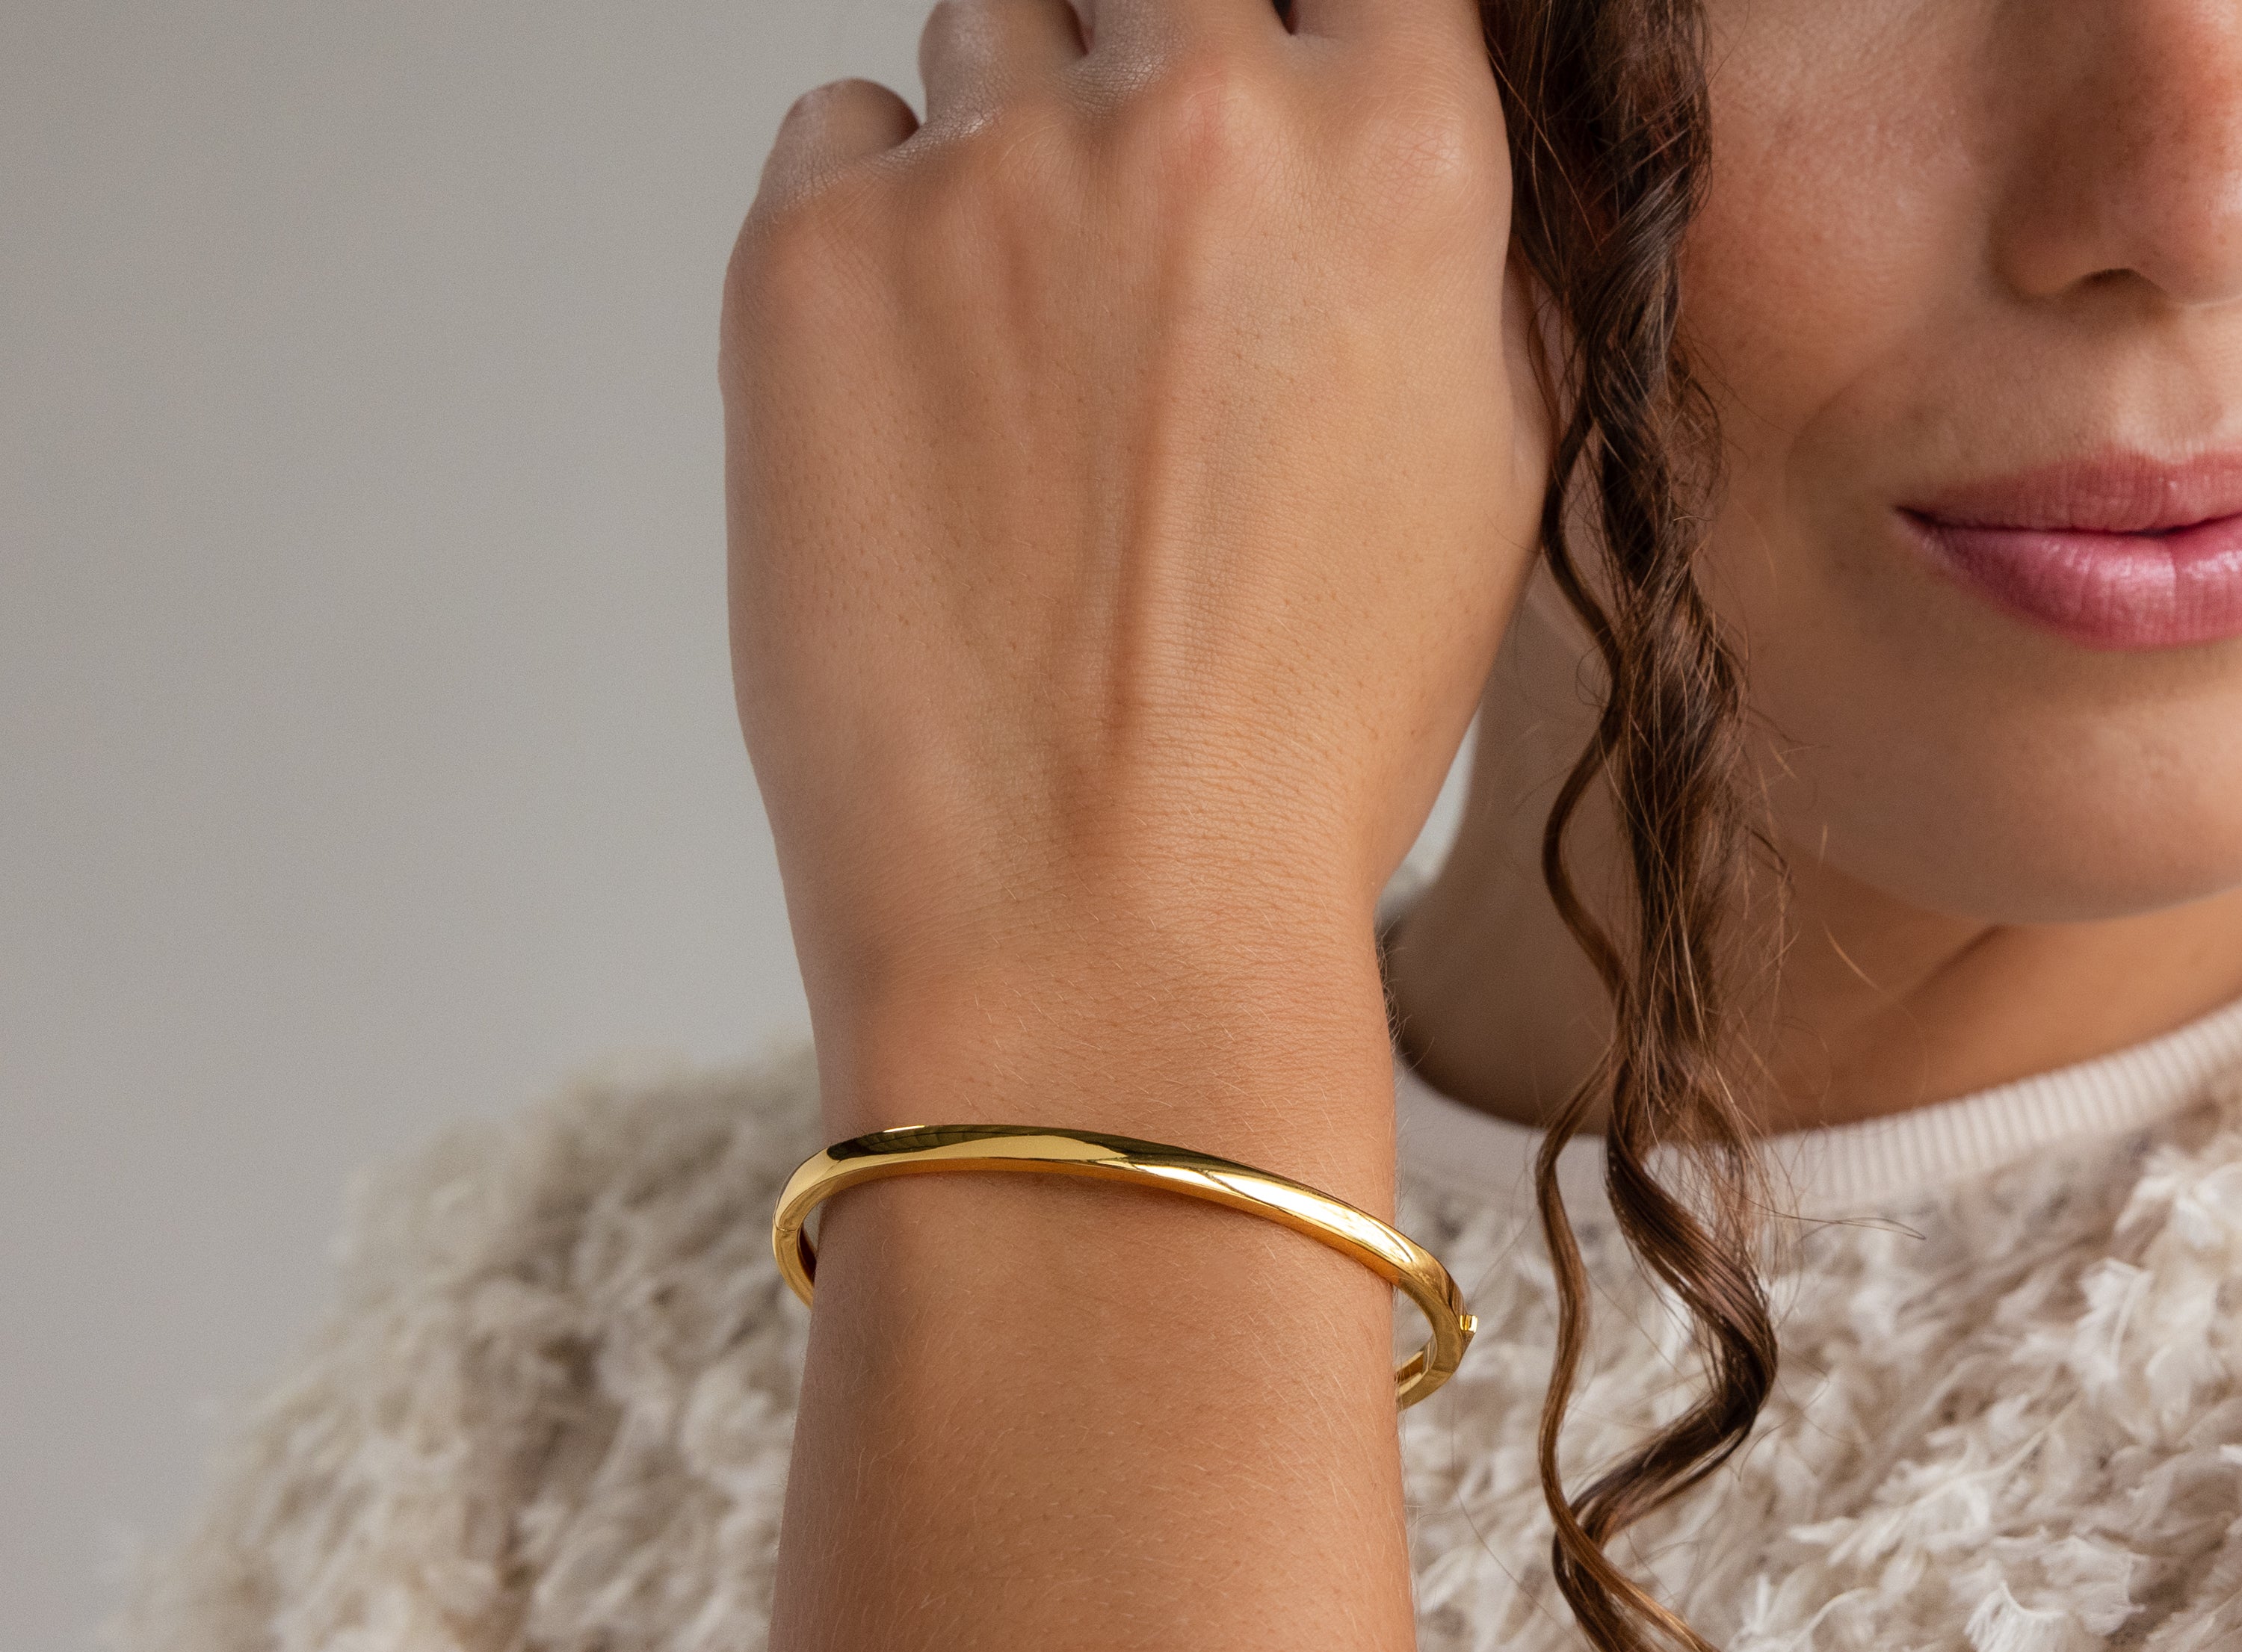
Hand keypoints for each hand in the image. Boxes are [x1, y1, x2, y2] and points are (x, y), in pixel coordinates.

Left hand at [721, 0, 1546, 1132]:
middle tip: (1124, 265)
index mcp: (1403, 157)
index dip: (1294, 29)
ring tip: (1020, 381)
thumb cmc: (1298, 747)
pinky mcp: (810, 254)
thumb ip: (1444, 252)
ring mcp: (992, 171)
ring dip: (1008, 156)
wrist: (1097, 921)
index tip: (1256, 110)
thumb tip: (1383, 128)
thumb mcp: (1482, 483)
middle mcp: (1199, 113)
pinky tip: (915, 408)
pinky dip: (870, 228)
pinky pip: (838, 137)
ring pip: (988, 31)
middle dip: (1145, 70)